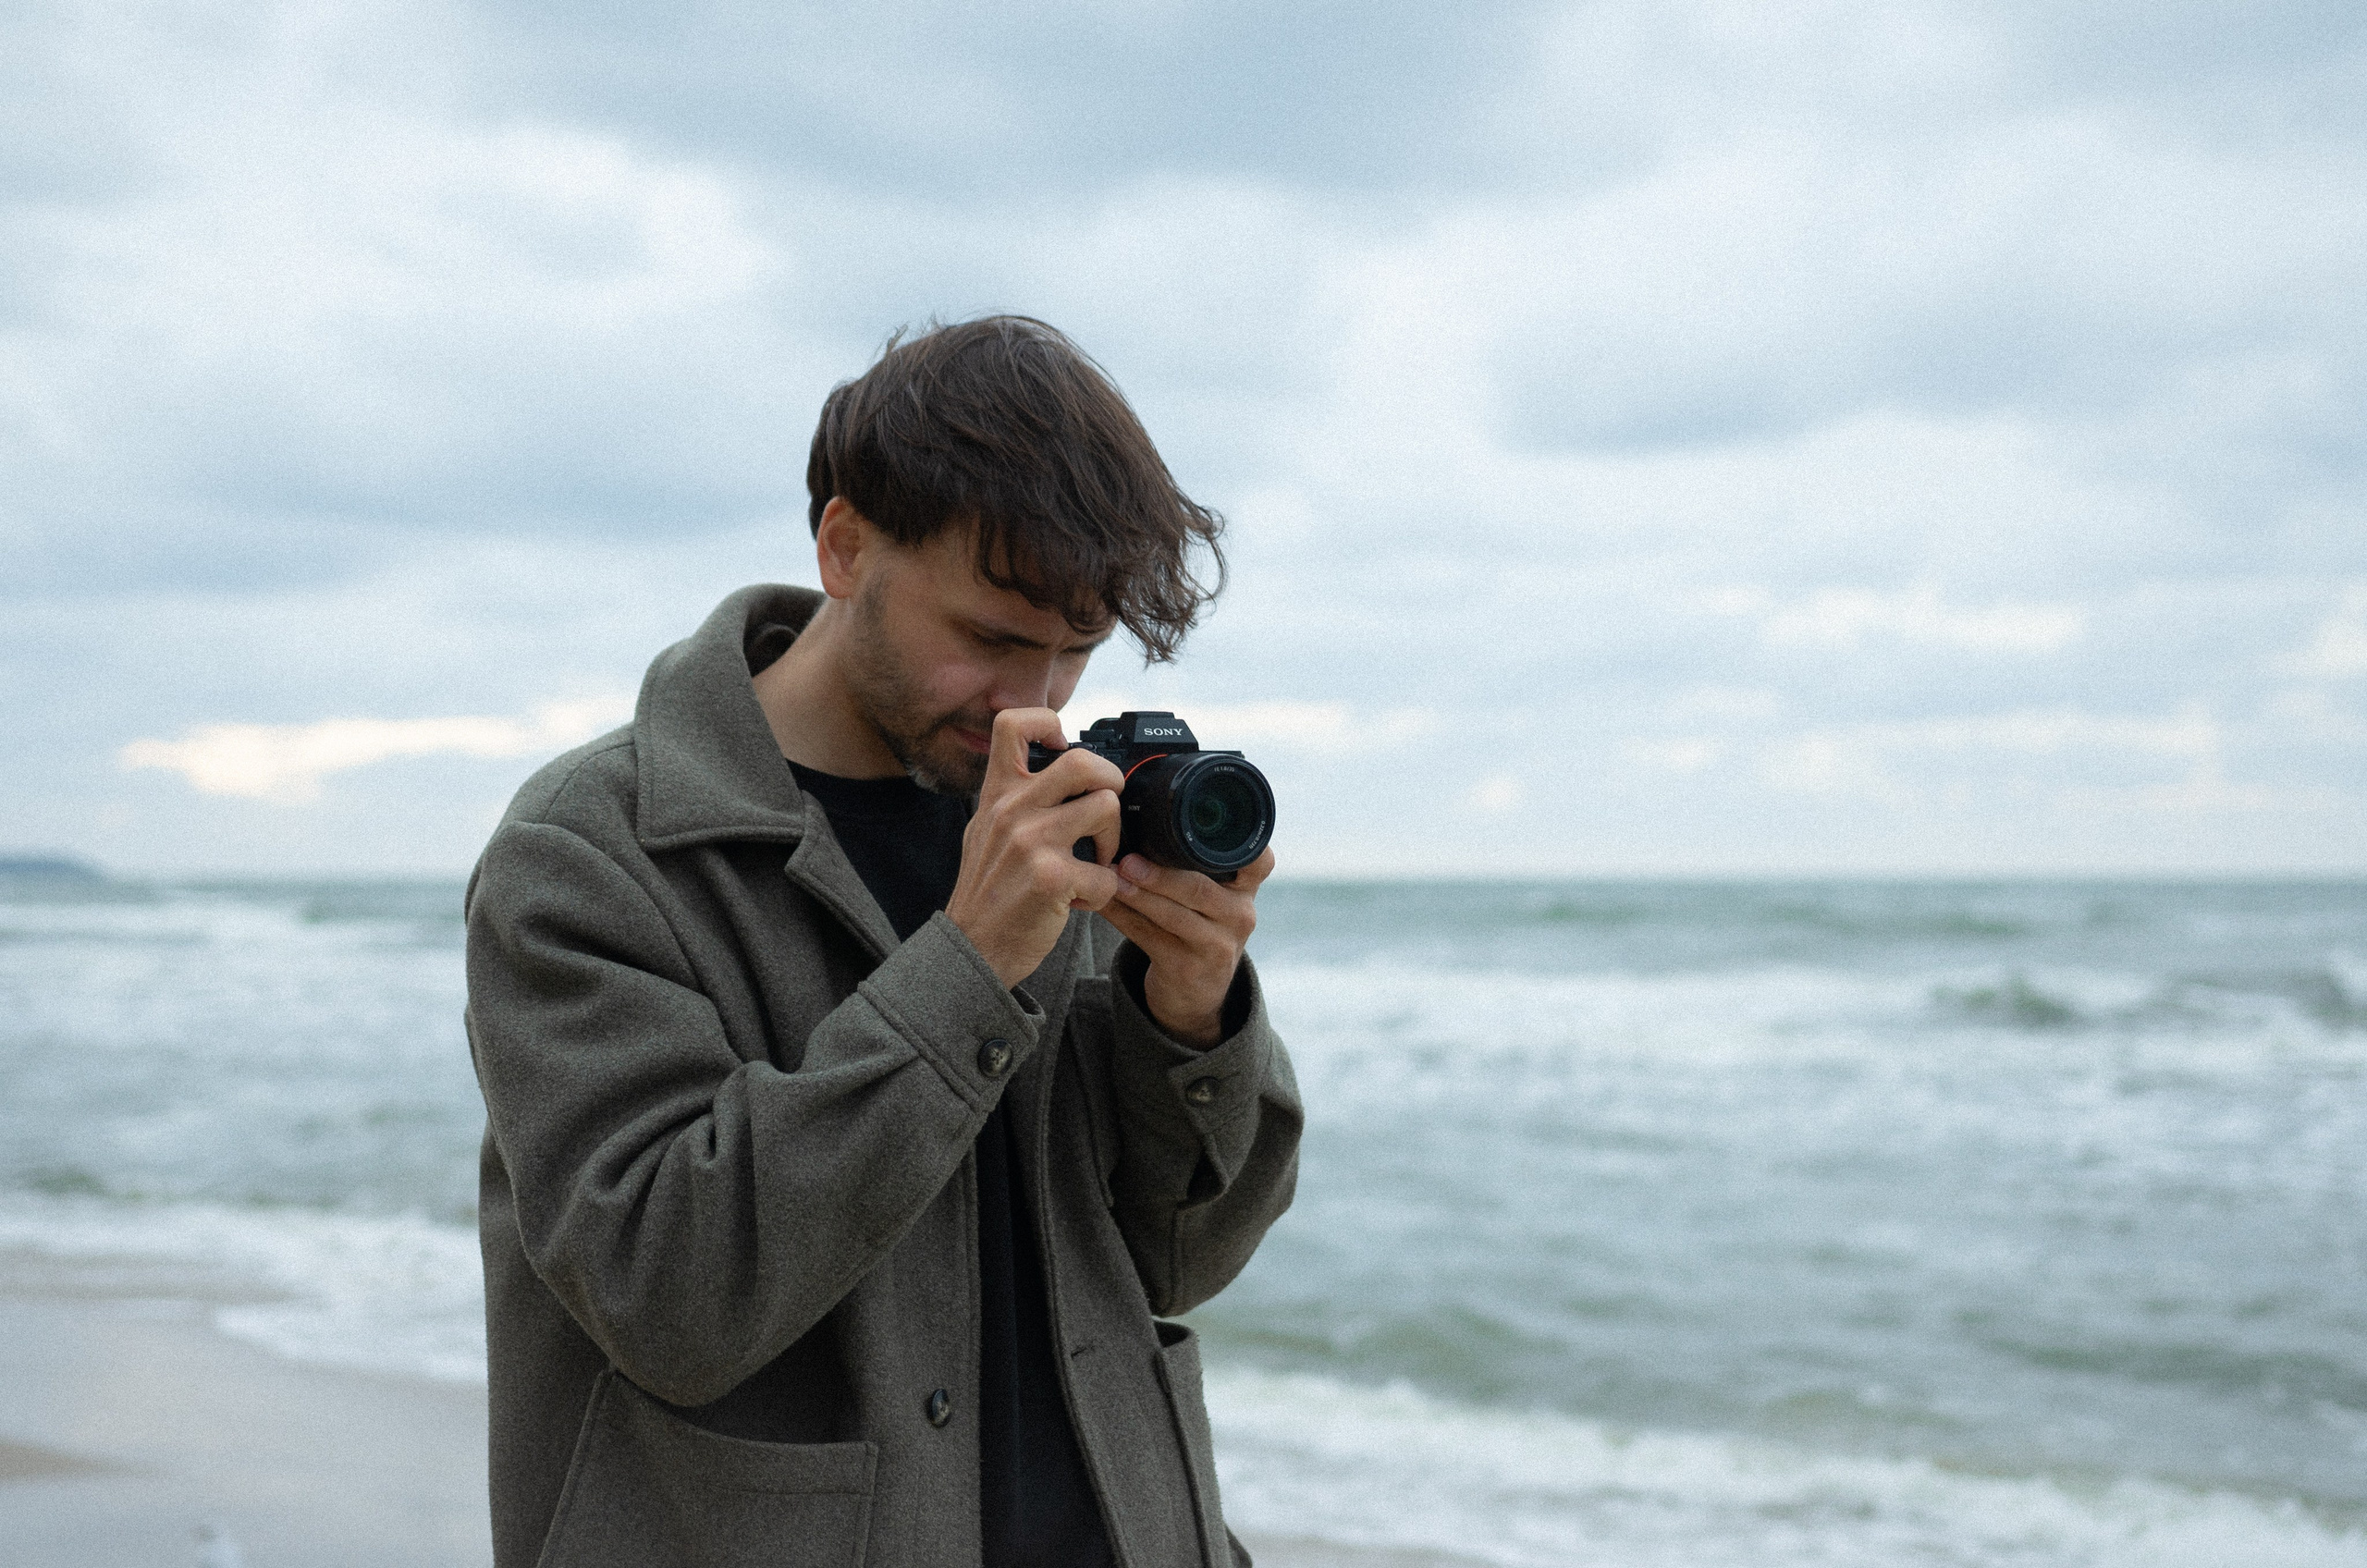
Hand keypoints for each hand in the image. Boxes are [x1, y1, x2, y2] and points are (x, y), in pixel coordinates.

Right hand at [946, 708, 1126, 987]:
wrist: (970, 950)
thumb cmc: (987, 893)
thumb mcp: (985, 831)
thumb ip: (1016, 800)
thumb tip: (1059, 769)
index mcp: (996, 794)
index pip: (1013, 723)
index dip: (1048, 721)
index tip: (1063, 746)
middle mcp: (1011, 810)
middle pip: (1082, 760)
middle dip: (1111, 782)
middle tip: (1105, 811)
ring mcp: (1031, 842)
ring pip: (1106, 808)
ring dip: (1113, 842)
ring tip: (1097, 863)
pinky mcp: (1051, 878)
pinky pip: (1107, 873)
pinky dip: (1104, 893)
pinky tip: (1080, 902)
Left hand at [1099, 847, 1273, 1047]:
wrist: (1197, 990)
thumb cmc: (1199, 924)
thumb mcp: (1213, 897)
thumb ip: (1196, 863)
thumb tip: (1139, 820)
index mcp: (1247, 888)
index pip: (1259, 861)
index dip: (1238, 845)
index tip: (1197, 830)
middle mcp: (1239, 916)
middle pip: (1200, 890)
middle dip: (1161, 875)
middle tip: (1127, 861)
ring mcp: (1216, 946)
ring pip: (1174, 916)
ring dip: (1138, 896)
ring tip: (1113, 879)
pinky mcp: (1186, 968)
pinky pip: (1148, 938)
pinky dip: (1122, 917)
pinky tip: (1103, 902)